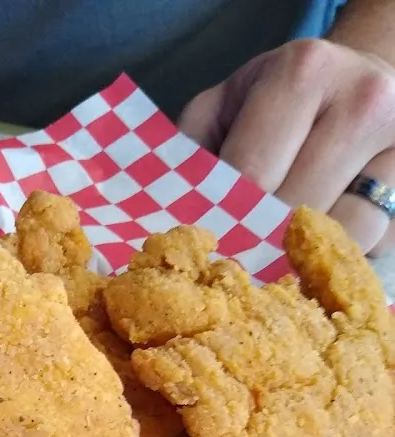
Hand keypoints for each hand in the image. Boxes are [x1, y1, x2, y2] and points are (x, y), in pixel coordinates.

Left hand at [179, 39, 394, 254]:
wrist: (356, 85)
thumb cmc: (275, 105)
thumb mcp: (224, 108)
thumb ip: (190, 155)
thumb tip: (163, 222)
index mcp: (303, 74)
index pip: (252, 175)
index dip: (222, 221)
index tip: (204, 249)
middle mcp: (363, 102)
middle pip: (295, 213)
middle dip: (255, 247)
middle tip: (231, 268)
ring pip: (338, 239)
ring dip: (297, 260)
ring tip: (269, 262)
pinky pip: (367, 248)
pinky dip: (332, 260)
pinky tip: (310, 252)